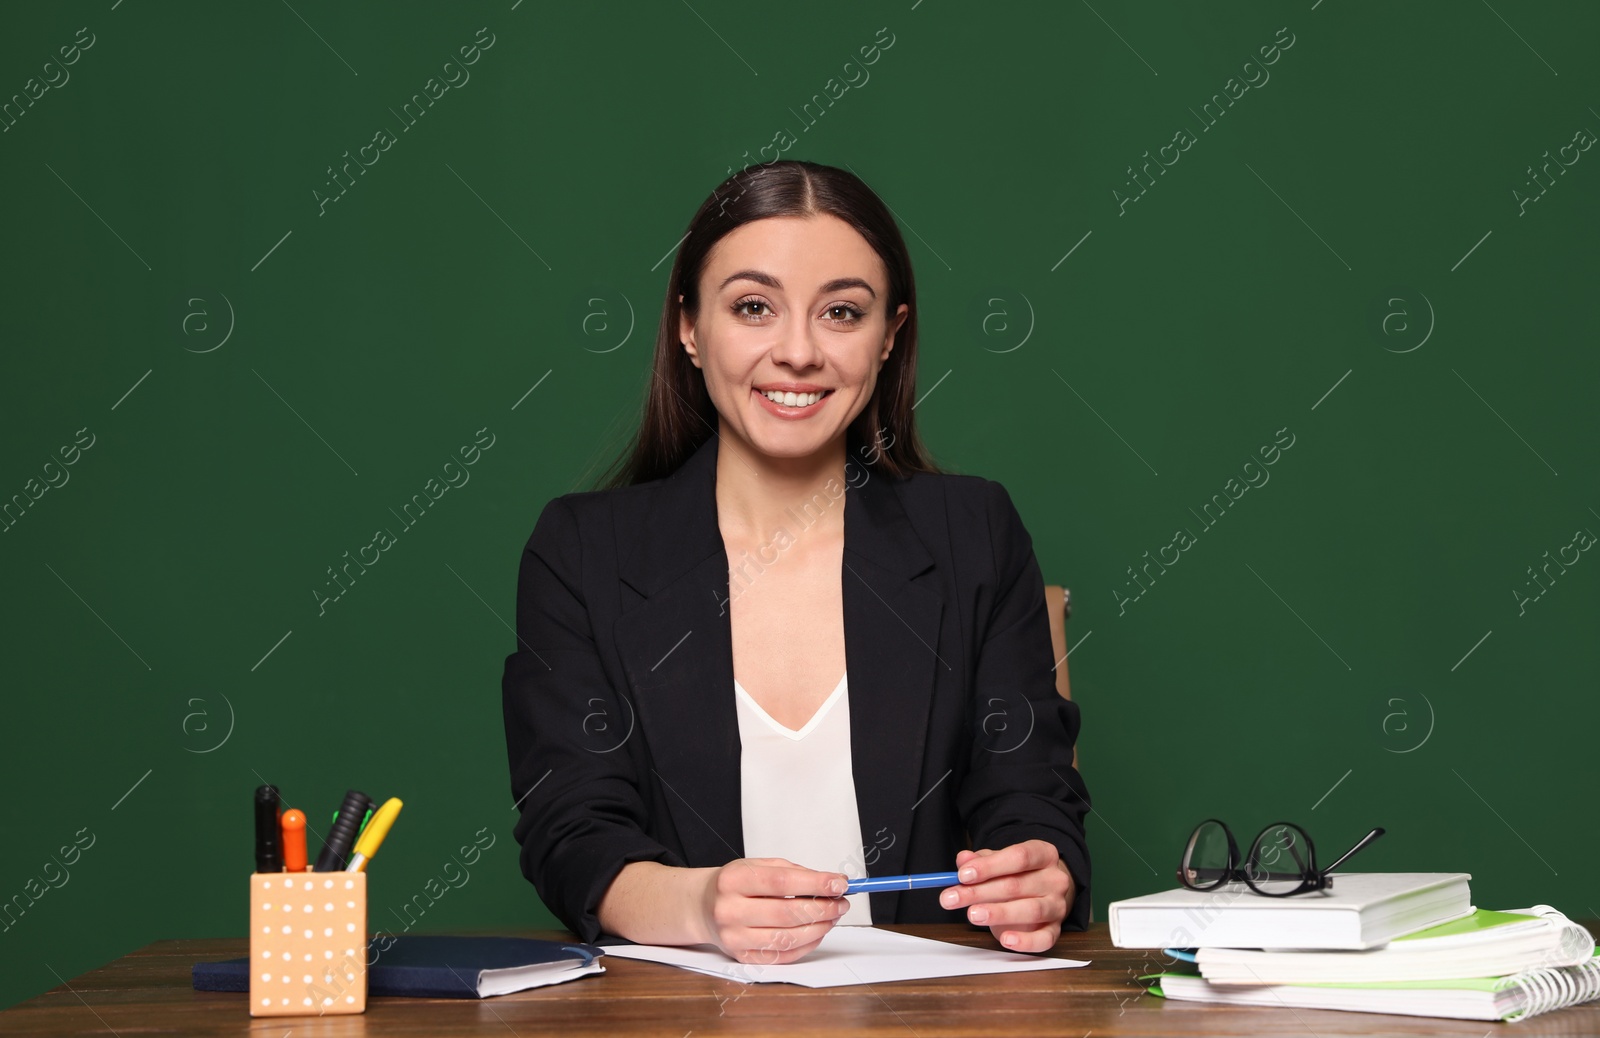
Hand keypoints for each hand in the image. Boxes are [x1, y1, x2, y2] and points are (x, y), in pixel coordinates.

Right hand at [696, 857, 849, 963]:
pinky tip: (817, 932)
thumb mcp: (757, 865)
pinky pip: (782, 956)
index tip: (839, 883)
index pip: (781, 882)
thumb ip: (793, 872)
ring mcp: (734, 937)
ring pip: (787, 938)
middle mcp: (730, 910)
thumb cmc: (735, 884)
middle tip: (842, 902)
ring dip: (818, 928)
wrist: (703, 906)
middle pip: (786, 913)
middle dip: (822, 908)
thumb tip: (830, 883)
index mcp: (733, 880)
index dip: (815, 883)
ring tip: (832, 917)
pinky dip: (806, 945)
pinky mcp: (742, 957)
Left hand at [940, 840, 1074, 952]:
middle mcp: (1055, 879)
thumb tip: (963, 860)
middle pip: (1017, 885)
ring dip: (998, 913)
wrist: (1048, 892)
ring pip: (1030, 910)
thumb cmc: (1021, 874)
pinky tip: (1005, 939)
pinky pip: (1044, 939)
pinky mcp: (1056, 930)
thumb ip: (982, 860)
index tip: (963, 875)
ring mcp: (1058, 905)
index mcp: (1044, 854)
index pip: (1019, 857)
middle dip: (979, 892)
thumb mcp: (1001, 861)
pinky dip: (1025, 941)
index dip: (989, 866)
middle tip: (951, 898)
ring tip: (973, 914)